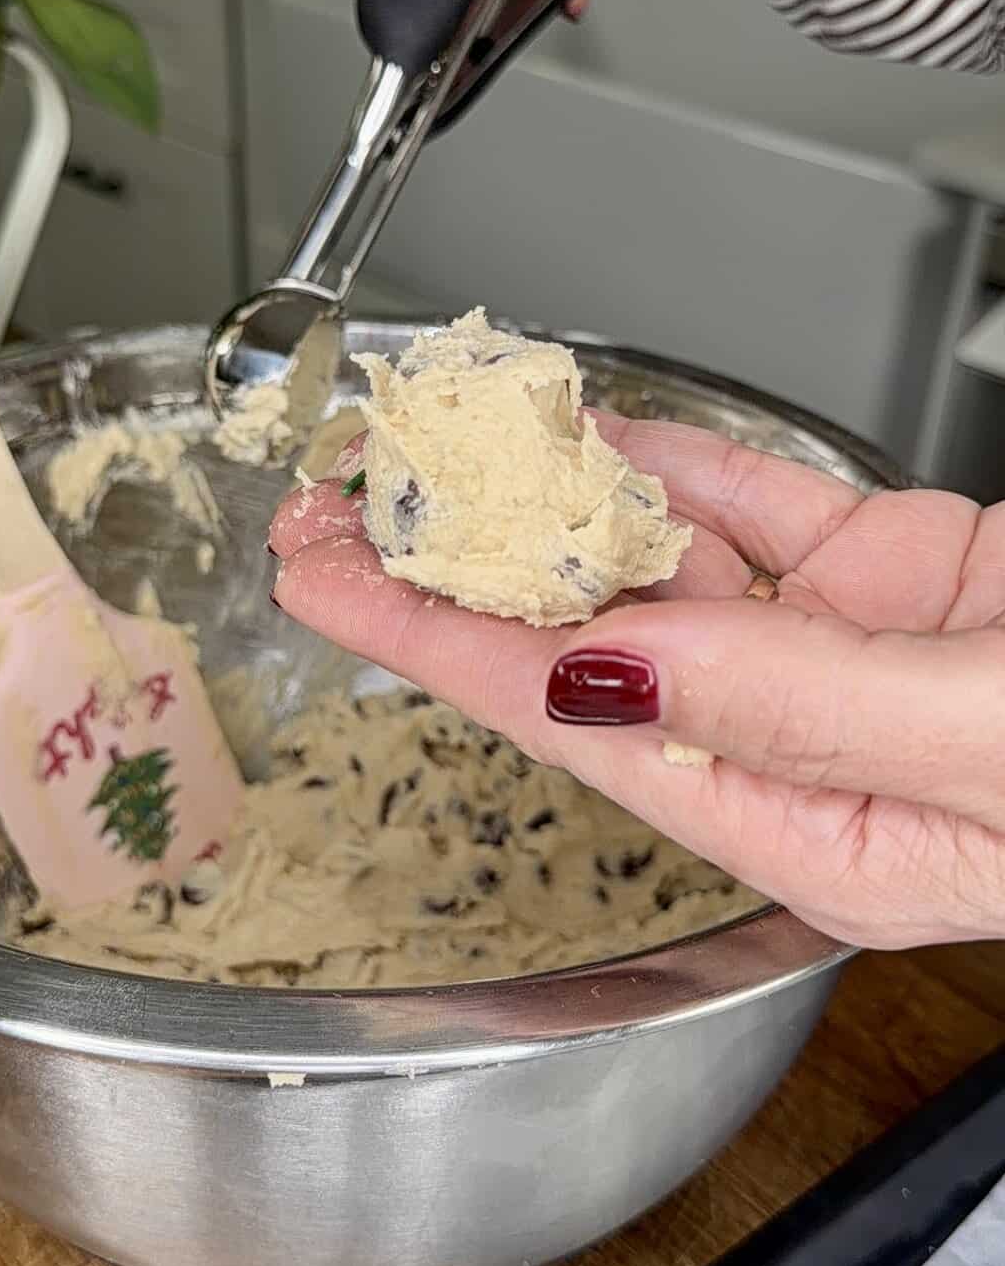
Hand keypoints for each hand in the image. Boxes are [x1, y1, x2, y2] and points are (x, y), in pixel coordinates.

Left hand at [269, 418, 1004, 951]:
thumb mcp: (988, 745)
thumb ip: (795, 708)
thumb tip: (610, 671)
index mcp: (821, 834)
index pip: (585, 733)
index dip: (442, 651)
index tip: (333, 584)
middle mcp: (814, 743)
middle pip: (592, 654)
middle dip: (450, 578)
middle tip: (326, 509)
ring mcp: (851, 646)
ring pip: (665, 568)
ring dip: (543, 507)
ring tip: (423, 455)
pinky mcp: (901, 564)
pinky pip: (761, 506)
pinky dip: (678, 460)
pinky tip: (590, 431)